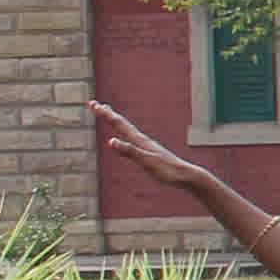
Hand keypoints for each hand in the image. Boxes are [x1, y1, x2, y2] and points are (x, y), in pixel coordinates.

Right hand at [85, 101, 199, 191]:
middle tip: (95, 104)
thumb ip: (129, 151)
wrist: (186, 175)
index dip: (105, 114)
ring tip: (109, 115)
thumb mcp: (146, 162)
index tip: (93, 104)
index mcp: (140, 141)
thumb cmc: (167, 170)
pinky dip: (125, 133)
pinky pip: (133, 138)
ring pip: (128, 129)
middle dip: (107, 114)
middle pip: (122, 124)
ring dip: (116, 121)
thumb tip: (110, 141)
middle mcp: (142, 140)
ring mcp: (146, 145)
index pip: (119, 124)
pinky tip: (126, 136)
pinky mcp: (150, 152)